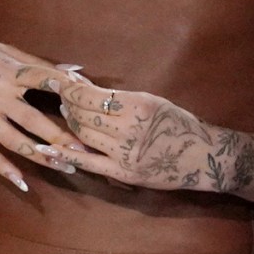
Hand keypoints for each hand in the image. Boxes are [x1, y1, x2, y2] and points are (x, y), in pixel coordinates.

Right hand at [0, 34, 84, 192]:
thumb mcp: (3, 49)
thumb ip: (38, 63)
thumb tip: (76, 70)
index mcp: (8, 70)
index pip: (44, 80)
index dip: (67, 90)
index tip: (89, 104)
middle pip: (33, 119)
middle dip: (60, 137)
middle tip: (84, 152)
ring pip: (14, 140)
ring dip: (40, 155)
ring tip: (64, 166)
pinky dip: (4, 169)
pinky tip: (22, 183)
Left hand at [53, 80, 253, 195]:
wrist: (203, 157)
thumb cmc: (180, 124)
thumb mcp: (154, 102)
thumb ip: (122, 97)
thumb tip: (87, 87)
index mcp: (139, 105)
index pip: (95, 96)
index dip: (72, 88)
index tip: (60, 80)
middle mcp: (130, 128)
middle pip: (86, 114)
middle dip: (68, 102)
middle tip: (60, 94)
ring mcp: (125, 153)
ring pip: (84, 135)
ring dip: (70, 122)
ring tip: (66, 113)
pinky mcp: (123, 173)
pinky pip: (89, 163)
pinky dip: (67, 154)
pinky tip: (49, 147)